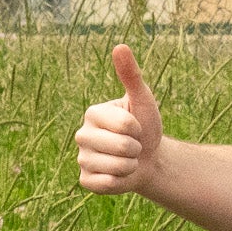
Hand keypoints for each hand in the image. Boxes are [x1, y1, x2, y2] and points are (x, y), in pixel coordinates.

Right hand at [75, 44, 163, 194]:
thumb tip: (120, 46)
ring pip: (116, 167)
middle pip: (122, 147)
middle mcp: (82, 134)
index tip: (136, 127)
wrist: (149, 159)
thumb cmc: (146, 126)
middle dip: (137, 149)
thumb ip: (132, 76)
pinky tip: (119, 174)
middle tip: (133, 146)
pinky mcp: (86, 180)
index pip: (125, 125)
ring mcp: (82, 158)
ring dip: (131, 167)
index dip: (138, 129)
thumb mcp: (143, 100)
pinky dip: (120, 182)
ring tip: (128, 160)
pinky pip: (105, 184)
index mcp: (93, 113)